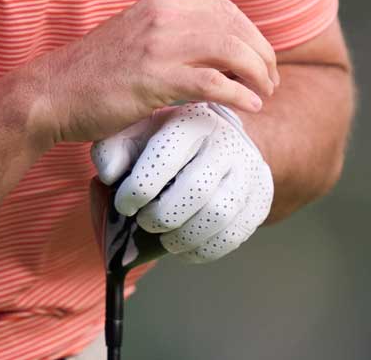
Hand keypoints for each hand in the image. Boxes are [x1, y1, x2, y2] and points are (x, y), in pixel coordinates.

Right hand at [29, 0, 278, 145]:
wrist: (51, 93)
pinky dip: (238, 95)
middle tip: (270, 82)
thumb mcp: (136, 37)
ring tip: (265, 94)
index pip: (226, 10)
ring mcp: (159, 45)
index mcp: (160, 2)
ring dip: (258, 74)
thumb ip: (171, 36)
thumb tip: (214, 53)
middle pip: (236, 28)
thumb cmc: (93, 74)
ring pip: (232, 51)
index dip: (252, 35)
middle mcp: (163, 15)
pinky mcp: (155, 78)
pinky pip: (213, 83)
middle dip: (263, 56)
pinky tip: (249, 107)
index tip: (262, 60)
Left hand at [91, 102, 273, 263]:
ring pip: (219, 215)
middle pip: (196, 189)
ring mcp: (249, 170)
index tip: (124, 204)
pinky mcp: (261, 197)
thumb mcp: (136, 132)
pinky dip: (204, 250)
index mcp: (192, 121)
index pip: (164, 157)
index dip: (138, 188)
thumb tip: (109, 174)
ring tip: (165, 239)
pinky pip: (235, 235)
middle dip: (162, 216)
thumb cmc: (167, 141)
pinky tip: (186, 247)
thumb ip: (113, 148)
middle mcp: (225, 142)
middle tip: (146, 222)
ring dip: (184, 237)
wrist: (219, 138)